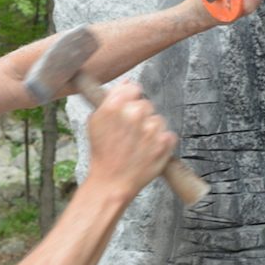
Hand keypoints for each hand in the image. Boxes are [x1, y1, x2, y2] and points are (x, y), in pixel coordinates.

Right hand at [85, 80, 177, 199]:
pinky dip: (161, 142)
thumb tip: (127, 83)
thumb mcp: (96, 122)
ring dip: (151, 129)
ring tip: (138, 145)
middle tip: (131, 133)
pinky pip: (168, 134)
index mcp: (115, 105)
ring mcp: (151, 128)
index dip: (131, 99)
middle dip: (140, 116)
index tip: (128, 110)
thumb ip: (111, 98)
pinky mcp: (165, 142)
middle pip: (146, 104)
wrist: (112, 181)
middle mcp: (134, 113)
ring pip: (158, 119)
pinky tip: (147, 150)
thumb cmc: (102, 153)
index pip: (133, 88)